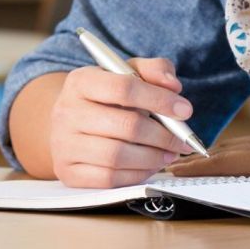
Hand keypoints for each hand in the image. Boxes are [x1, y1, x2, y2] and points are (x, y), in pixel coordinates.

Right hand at [49, 58, 196, 187]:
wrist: (70, 125)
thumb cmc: (105, 99)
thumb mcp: (125, 75)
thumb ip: (153, 70)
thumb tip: (173, 86)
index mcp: (80, 81)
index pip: (124, 88)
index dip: (159, 100)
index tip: (185, 110)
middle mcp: (67, 112)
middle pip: (125, 125)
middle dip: (163, 135)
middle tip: (182, 140)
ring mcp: (64, 144)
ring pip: (118, 156)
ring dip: (153, 157)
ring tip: (169, 154)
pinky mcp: (68, 172)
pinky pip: (109, 178)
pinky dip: (136, 175)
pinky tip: (149, 166)